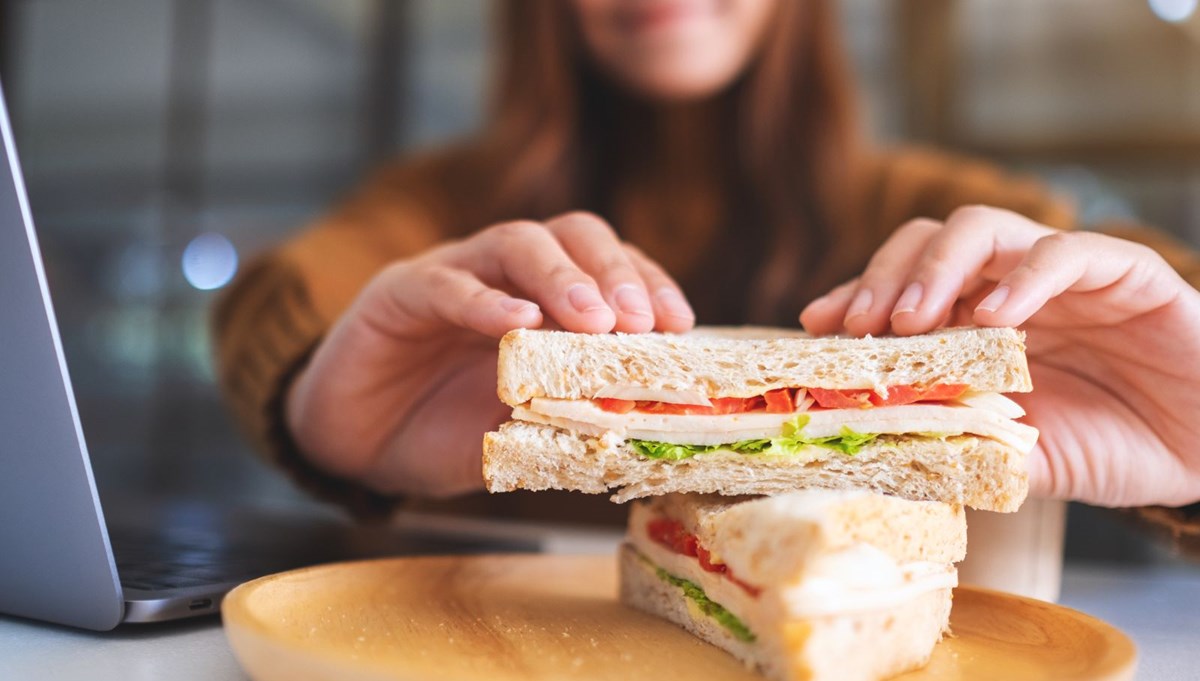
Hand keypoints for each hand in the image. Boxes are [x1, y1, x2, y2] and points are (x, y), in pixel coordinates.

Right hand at [286, 212, 694, 496]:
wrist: (355, 447)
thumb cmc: (443, 433)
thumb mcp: (517, 435)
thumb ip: (564, 425)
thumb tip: (637, 441)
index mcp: (541, 300)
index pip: (605, 267)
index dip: (646, 284)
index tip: (678, 324)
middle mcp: (502, 276)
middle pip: (569, 234)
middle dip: (612, 272)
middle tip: (639, 321)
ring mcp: (451, 276)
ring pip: (513, 243)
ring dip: (560, 277)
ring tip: (592, 319)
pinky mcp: (397, 294)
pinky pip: (443, 284)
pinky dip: (483, 301)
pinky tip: (516, 323)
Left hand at [800, 206, 1199, 507]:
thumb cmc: (1113, 445)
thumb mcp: (1022, 454)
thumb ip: (966, 442)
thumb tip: (884, 451)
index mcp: (975, 322)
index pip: (900, 288)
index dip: (854, 297)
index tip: (814, 326)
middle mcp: (1007, 286)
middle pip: (927, 242)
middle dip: (883, 276)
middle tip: (859, 325)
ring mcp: (1062, 274)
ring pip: (985, 230)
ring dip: (937, 269)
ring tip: (911, 320)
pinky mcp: (1125, 273)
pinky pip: (1068, 254)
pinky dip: (1025, 278)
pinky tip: (996, 316)